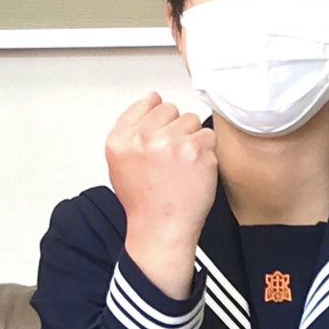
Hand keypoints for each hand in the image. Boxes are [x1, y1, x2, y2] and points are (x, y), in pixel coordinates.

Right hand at [107, 93, 217, 299]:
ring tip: (182, 165)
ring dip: (191, 140)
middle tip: (170, 158)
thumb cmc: (144, 201)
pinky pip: (209, 136)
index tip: (158, 139)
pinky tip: (194, 170)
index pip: (146, 103)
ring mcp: (171, 142)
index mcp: (120, 139)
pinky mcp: (196, 149)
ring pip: (192, 121)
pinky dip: (207, 152)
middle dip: (174, 129)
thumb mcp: (119, 162)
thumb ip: (131, 128)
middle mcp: (143, 137)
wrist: (161, 229)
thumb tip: (152, 99)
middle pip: (170, 109)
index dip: (156, 121)